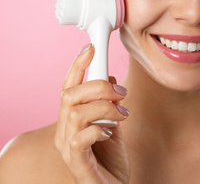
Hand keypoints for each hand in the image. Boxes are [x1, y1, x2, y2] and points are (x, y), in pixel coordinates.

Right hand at [55, 44, 129, 183]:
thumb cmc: (110, 158)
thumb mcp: (114, 124)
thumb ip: (110, 103)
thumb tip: (110, 78)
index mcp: (72, 119)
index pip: (69, 87)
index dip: (78, 66)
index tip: (92, 49)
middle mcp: (65, 130)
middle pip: (70, 95)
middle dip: (98, 87)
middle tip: (121, 93)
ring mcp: (68, 147)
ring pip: (76, 113)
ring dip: (104, 107)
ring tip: (122, 115)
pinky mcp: (77, 163)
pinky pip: (80, 139)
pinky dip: (99, 129)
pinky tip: (110, 133)